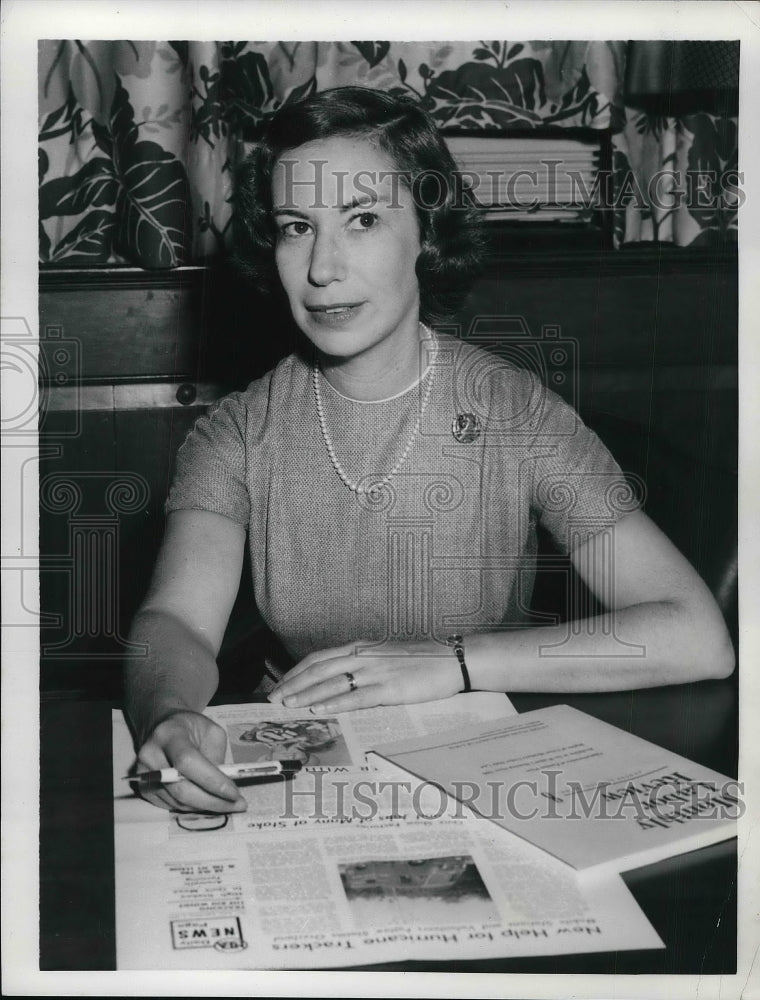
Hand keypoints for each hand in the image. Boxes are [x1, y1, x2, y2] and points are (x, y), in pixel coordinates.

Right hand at [134, 710, 247, 812]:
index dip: (212, 781)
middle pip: (181, 789)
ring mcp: (144, 775)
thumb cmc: (191, 728)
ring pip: (178, 802)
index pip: (188, 762)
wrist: (163, 727)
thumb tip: (222, 787)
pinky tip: (207, 800)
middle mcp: (151, 755)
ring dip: (205, 807)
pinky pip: (172, 806)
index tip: (234, 794)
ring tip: (227, 803)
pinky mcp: (144, 790)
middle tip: (238, 805)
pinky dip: (193, 807)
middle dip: (212, 802)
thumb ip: (216, 757)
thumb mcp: (211, 731)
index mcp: (169, 734)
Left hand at [267, 640, 462, 712]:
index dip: (296, 672)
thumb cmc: (422, 660)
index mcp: (361, 648)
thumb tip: (340, 679)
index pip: (319, 659)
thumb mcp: (386, 656)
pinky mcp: (390, 689)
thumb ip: (363, 664)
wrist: (453, 659)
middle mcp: (363, 657)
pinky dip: (334, 703)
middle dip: (293, 685)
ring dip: (306, 695)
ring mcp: (376, 672)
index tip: (280, 686)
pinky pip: (356, 697)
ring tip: (287, 706)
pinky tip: (319, 710)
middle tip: (273, 700)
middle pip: (318, 670)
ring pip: (332, 683)